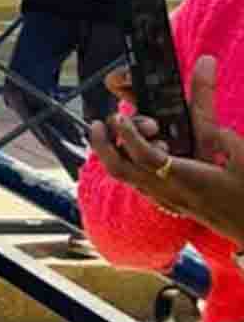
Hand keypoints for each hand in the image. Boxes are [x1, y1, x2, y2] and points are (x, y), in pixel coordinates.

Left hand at [88, 57, 243, 245]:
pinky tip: (134, 151)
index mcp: (188, 181)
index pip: (146, 157)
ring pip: (126, 178)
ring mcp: (168, 201)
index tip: (120, 117)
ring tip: (113, 131)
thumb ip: (223, 138)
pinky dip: (128, 165)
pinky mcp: (172, 205)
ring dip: (113, 153)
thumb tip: (208, 124)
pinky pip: (139, 184)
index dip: (129, 135)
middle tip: (98, 123)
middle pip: (121, 171)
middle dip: (102, 146)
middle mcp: (171, 193)